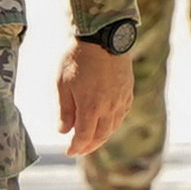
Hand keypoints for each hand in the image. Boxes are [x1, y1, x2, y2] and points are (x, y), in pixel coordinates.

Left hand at [57, 40, 134, 157]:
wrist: (103, 37)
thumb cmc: (78, 58)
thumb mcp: (62, 84)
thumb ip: (64, 110)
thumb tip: (63, 131)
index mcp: (91, 108)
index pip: (84, 137)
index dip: (76, 147)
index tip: (69, 152)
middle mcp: (109, 108)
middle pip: (100, 136)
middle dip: (89, 146)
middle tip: (79, 149)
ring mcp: (120, 100)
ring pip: (113, 127)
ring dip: (102, 137)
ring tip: (92, 139)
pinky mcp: (128, 92)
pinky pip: (121, 115)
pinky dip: (113, 124)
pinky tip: (107, 123)